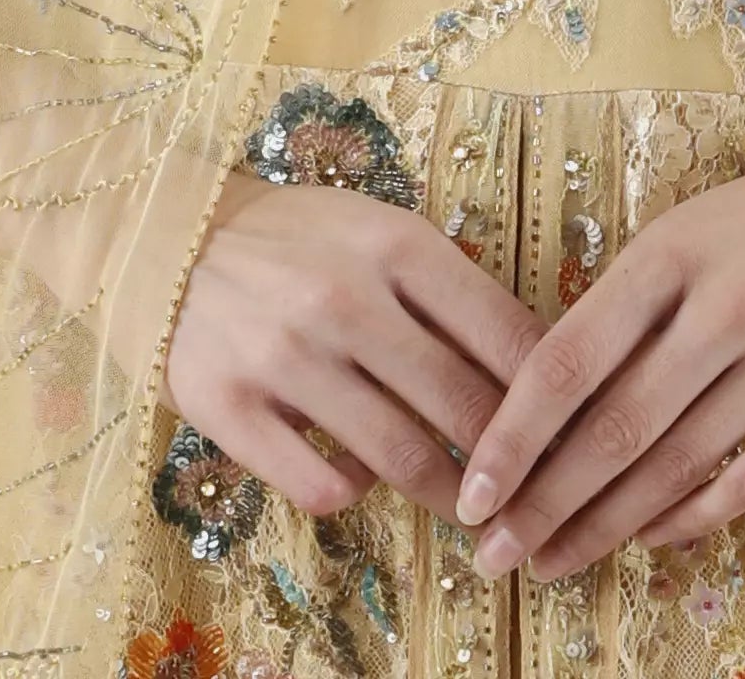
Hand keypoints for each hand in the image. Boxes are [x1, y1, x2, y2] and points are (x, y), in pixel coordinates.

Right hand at [162, 168, 546, 519]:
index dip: (550, 392)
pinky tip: (363, 479)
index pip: (504, 331)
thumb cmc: (298, 237)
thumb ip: (447, 288)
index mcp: (398, 246)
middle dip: (512, 458)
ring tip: (477, 514)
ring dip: (451, 494)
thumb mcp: (381, 230)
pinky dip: (355, 493)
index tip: (574, 427)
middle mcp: (346, 300)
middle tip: (539, 490)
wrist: (170, 238)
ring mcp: (286, 358)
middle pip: (462, 402)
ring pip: (400, 456)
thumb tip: (530, 360)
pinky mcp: (230, 409)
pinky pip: (320, 484)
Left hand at [453, 119, 744, 582]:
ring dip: (605, 526)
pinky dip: (689, 519)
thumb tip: (538, 417)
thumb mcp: (678, 238)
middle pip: (619, 427)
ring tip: (553, 560)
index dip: (514, 435)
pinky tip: (645, 539)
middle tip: (497, 554)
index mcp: (673, 254)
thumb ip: (619, 316)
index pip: (571, 358)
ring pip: (679, 465)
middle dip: (547, 502)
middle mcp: (731, 305)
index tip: (473, 493)